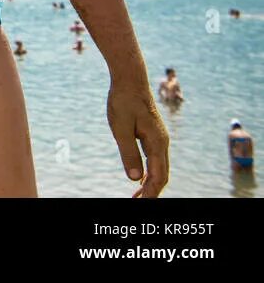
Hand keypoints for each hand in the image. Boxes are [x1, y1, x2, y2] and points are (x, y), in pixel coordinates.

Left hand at [107, 80, 168, 196]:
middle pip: (162, 174)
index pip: (158, 176)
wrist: (130, 79)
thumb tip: (134, 178)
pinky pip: (155, 157)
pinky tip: (139, 175)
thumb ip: (128, 153)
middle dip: (151, 191)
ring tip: (137, 194)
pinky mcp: (153, 133)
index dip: (150, 192)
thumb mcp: (120, 128)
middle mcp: (162, 142)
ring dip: (150, 181)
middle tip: (136, 202)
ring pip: (159, 166)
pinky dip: (149, 170)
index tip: (140, 203)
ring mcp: (159, 137)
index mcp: (157, 143)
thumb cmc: (123, 101)